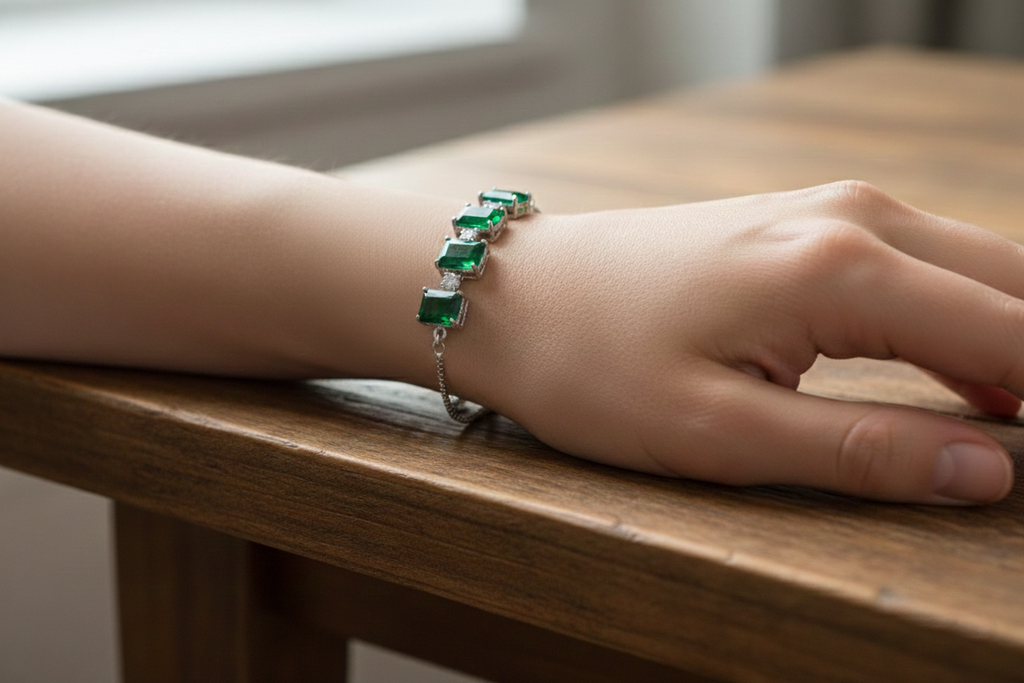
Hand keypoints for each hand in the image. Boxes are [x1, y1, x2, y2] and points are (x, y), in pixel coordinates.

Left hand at [452, 181, 1019, 503]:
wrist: (517, 294)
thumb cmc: (592, 363)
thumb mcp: (718, 432)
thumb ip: (860, 450)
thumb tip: (985, 471)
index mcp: (842, 269)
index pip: (1014, 337)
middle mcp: (855, 219)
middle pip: (1015, 287)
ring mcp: (833, 210)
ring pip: (979, 270)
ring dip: (1013, 345)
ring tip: (1017, 426)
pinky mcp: (809, 223)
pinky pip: (925, 266)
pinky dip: (965, 322)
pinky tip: (970, 383)